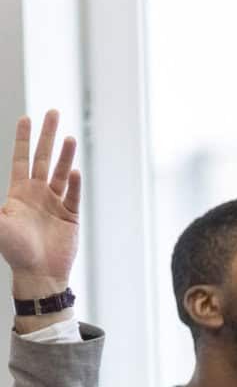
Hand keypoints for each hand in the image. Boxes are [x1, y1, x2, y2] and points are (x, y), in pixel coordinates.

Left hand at [0, 112, 80, 295]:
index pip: (22, 158)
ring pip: (60, 173)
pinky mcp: (70, 216)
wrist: (38, 273)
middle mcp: (38, 193)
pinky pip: (73, 195)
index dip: (24, 138)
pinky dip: (74, 183)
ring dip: (64, 155)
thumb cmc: (14, 250)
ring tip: (69, 137)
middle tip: (53, 113)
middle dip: (47, 136)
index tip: (27, 117)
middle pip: (43, 158)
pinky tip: (74, 171)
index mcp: (19, 192)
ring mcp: (55, 204)